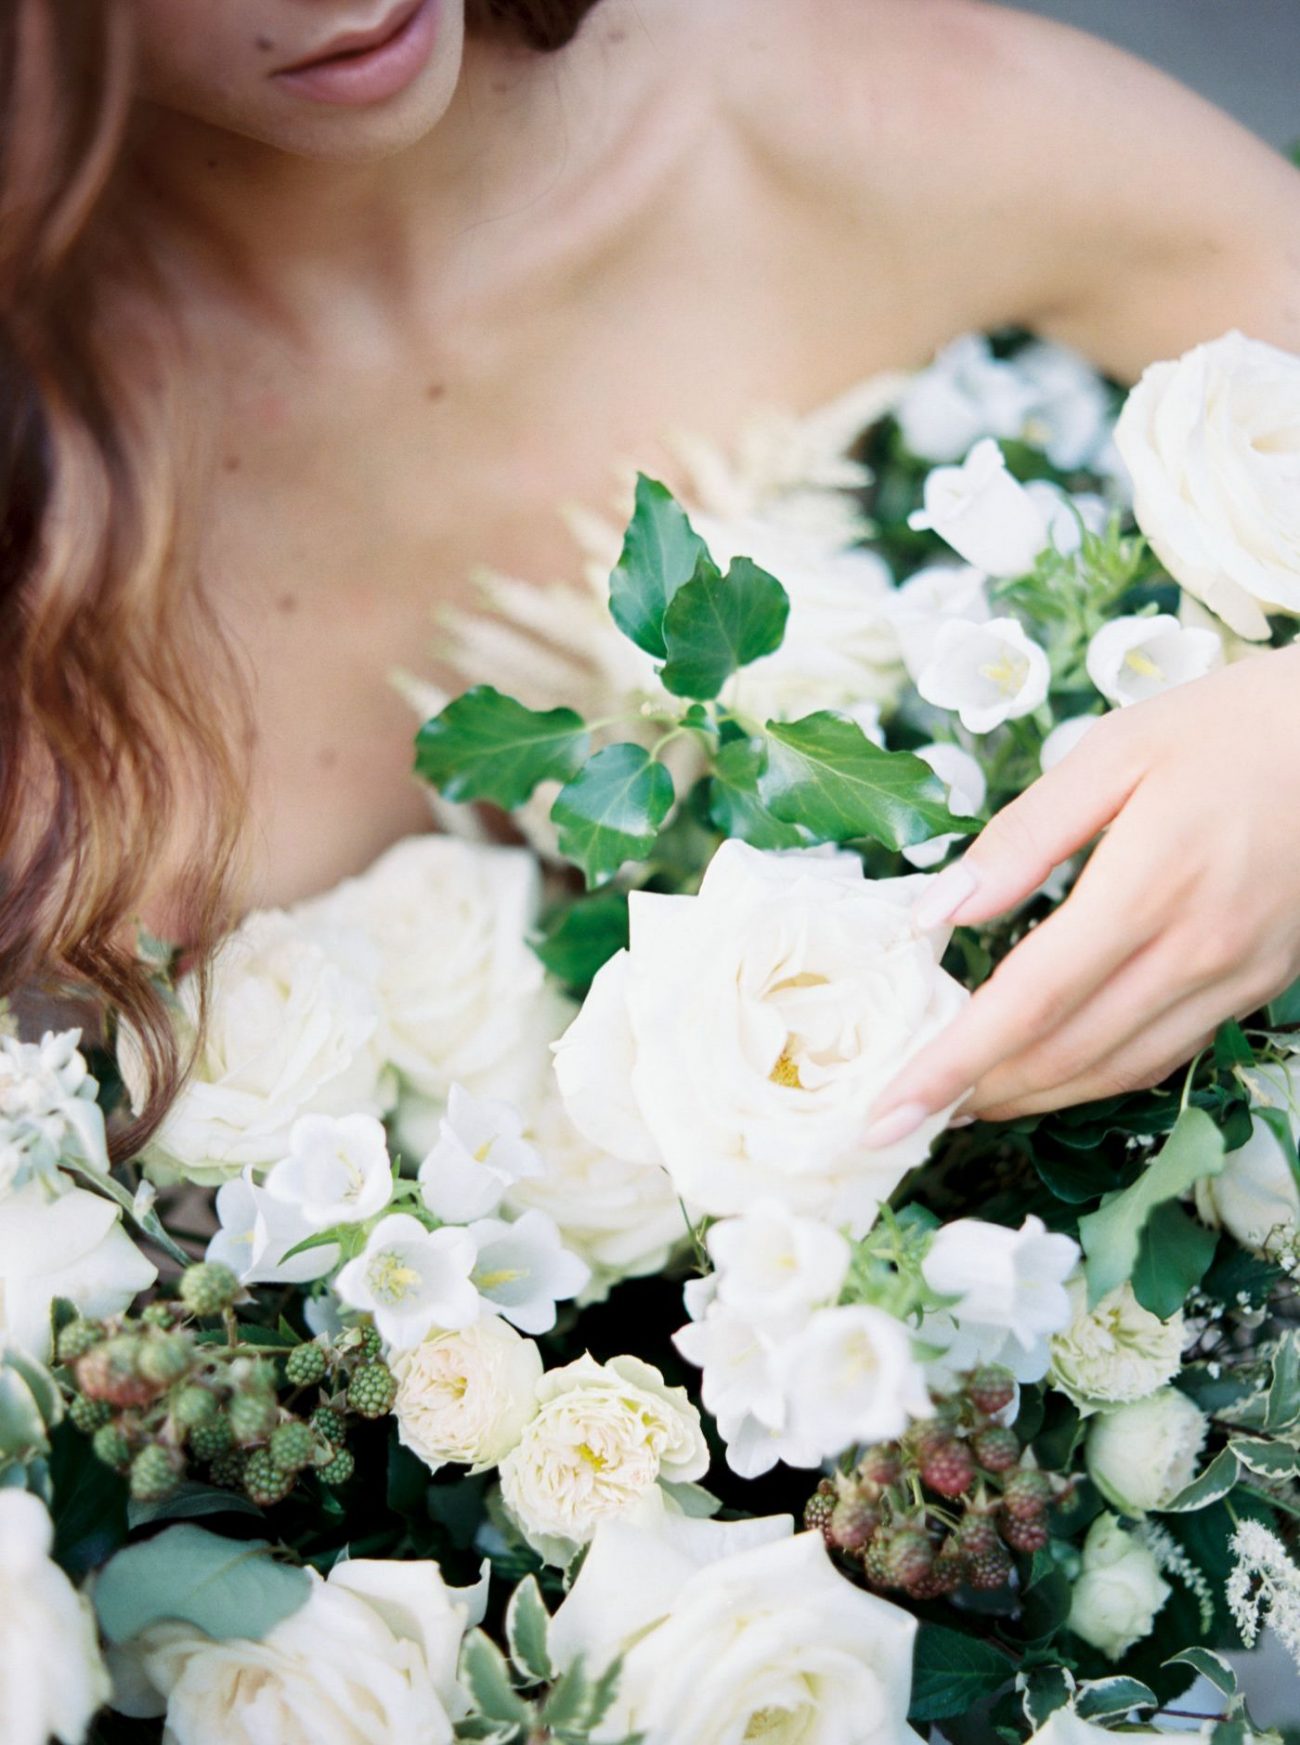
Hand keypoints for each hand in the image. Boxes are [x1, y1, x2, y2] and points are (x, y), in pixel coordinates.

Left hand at [864, 644, 1299, 1142]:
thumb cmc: (1228, 725)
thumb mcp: (1114, 752)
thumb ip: (1023, 836)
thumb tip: (937, 909)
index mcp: (1148, 887)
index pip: (1029, 1002)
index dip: (951, 1065)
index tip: (888, 1111)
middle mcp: (1196, 951)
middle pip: (1066, 1053)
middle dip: (977, 1094)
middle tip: (904, 1114)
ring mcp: (1235, 977)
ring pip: (1116, 1070)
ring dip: (1031, 1099)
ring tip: (960, 1104)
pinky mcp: (1258, 984)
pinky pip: (1163, 1054)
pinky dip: (1094, 1079)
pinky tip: (1048, 1074)